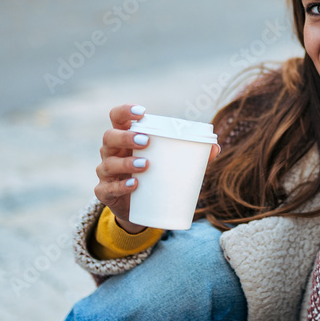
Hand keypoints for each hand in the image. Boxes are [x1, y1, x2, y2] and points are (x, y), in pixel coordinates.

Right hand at [93, 105, 220, 233]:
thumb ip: (191, 154)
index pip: (117, 117)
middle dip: (126, 137)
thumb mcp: (169, 163)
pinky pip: (107, 188)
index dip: (125, 111)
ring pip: (108, 163)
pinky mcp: (105, 193)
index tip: (141, 112)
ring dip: (126, 162)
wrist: (140, 209)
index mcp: (124, 138)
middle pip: (109, 137)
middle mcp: (111, 152)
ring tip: (145, 164)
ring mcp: (105, 173)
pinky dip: (121, 186)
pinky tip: (134, 184)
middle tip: (146, 140)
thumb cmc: (154, 175)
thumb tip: (215, 147)